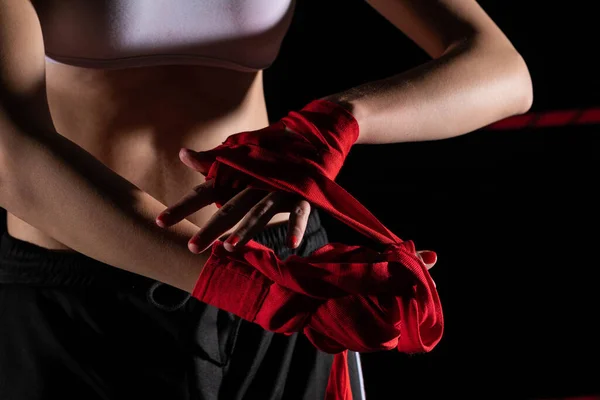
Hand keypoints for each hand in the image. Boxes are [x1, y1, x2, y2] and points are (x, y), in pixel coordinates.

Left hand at [156, 148, 311, 253]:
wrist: (310, 139)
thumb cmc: (268, 154)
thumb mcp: (241, 157)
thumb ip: (213, 161)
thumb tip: (183, 153)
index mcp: (237, 175)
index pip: (204, 191)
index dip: (183, 207)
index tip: (160, 222)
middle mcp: (254, 181)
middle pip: (230, 207)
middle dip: (211, 227)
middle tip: (192, 248)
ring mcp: (279, 188)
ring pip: (260, 211)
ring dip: (247, 229)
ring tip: (230, 247)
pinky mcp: (301, 194)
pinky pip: (299, 213)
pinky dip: (296, 227)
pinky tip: (291, 245)